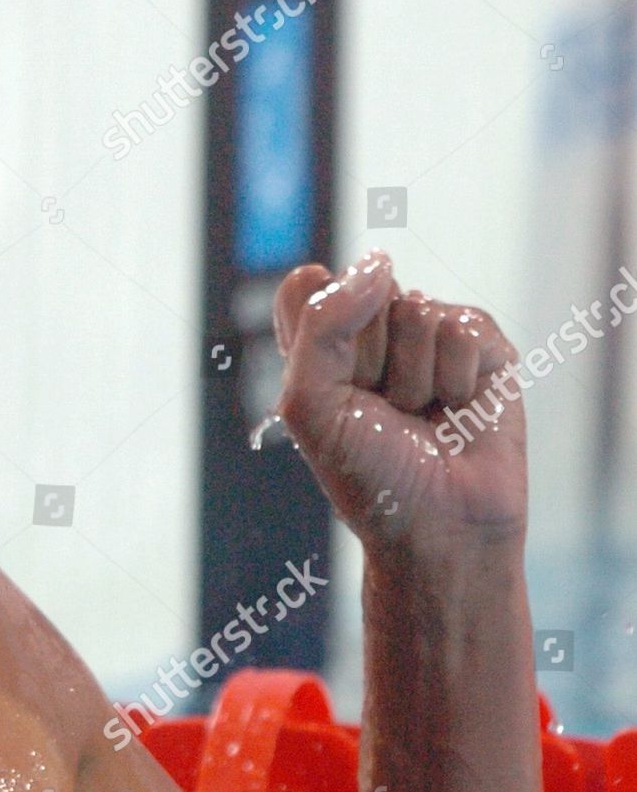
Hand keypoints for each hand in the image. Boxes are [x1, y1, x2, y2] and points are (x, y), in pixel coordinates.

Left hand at [272, 250, 525, 556]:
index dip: (319, 330)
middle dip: (370, 359)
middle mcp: (374, 332)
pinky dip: (458, 378)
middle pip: (366, 291)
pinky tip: (458, 410)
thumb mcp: (309, 402)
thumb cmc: (366, 473)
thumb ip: (322, 323)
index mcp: (321, 343)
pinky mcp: (483, 348)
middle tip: (382, 409)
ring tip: (421, 415)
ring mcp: (430, 337)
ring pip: (417, 309)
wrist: (440, 528)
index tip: (332, 383)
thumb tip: (379, 263)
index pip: (307, 286)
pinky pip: (463, 327)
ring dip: (415, 377)